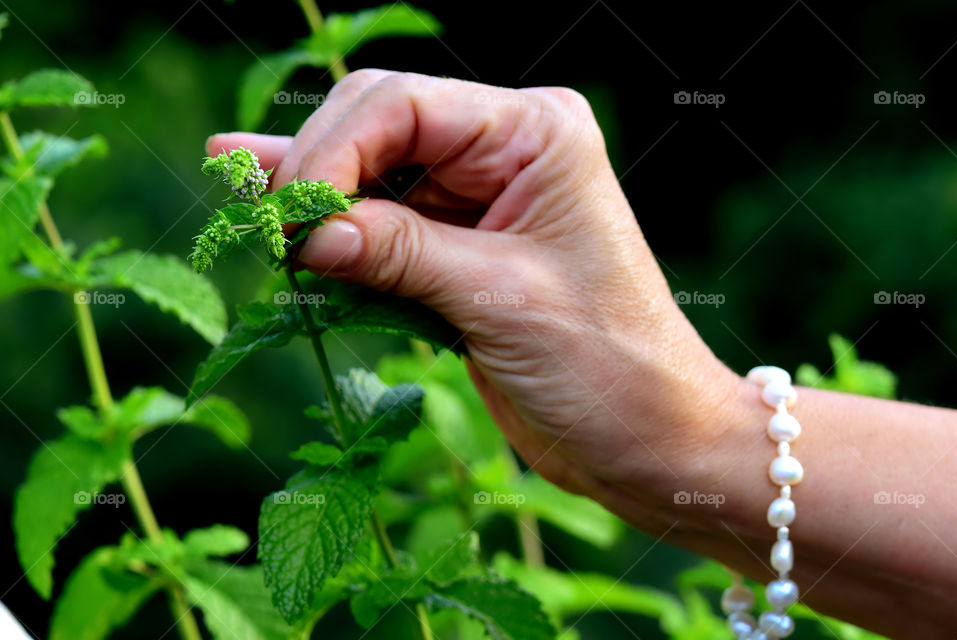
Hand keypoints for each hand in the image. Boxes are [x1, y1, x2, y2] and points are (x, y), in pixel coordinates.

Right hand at [207, 69, 739, 515]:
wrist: (648, 438)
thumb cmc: (607, 365)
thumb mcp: (500, 299)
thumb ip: (400, 253)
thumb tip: (307, 230)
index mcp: (536, 134)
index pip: (405, 106)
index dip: (334, 150)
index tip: (292, 215)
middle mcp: (506, 152)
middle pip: (379, 126)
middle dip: (318, 168)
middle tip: (262, 219)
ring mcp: (479, 200)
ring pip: (372, 175)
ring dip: (313, 195)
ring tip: (245, 203)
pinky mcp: (459, 251)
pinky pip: (383, 229)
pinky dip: (336, 236)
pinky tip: (280, 221)